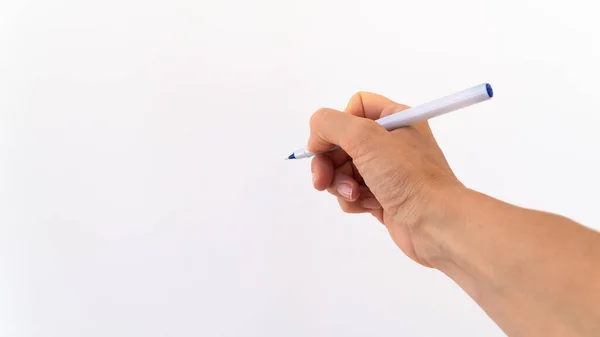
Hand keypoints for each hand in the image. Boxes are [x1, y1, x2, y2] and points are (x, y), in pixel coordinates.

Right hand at [308, 92, 463, 265]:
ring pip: (343, 170)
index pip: (355, 107)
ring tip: (355, 195)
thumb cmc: (408, 176)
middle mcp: (391, 142)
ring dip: (340, 184)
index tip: (326, 144)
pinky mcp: (383, 196)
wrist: (437, 224)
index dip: (337, 125)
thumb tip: (315, 137)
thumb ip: (331, 125)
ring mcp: (387, 171)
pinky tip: (368, 207)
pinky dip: (353, 200)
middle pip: (342, 142)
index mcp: (395, 119)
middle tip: (322, 179)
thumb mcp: (366, 138)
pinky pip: (353, 192)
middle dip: (329, 162)